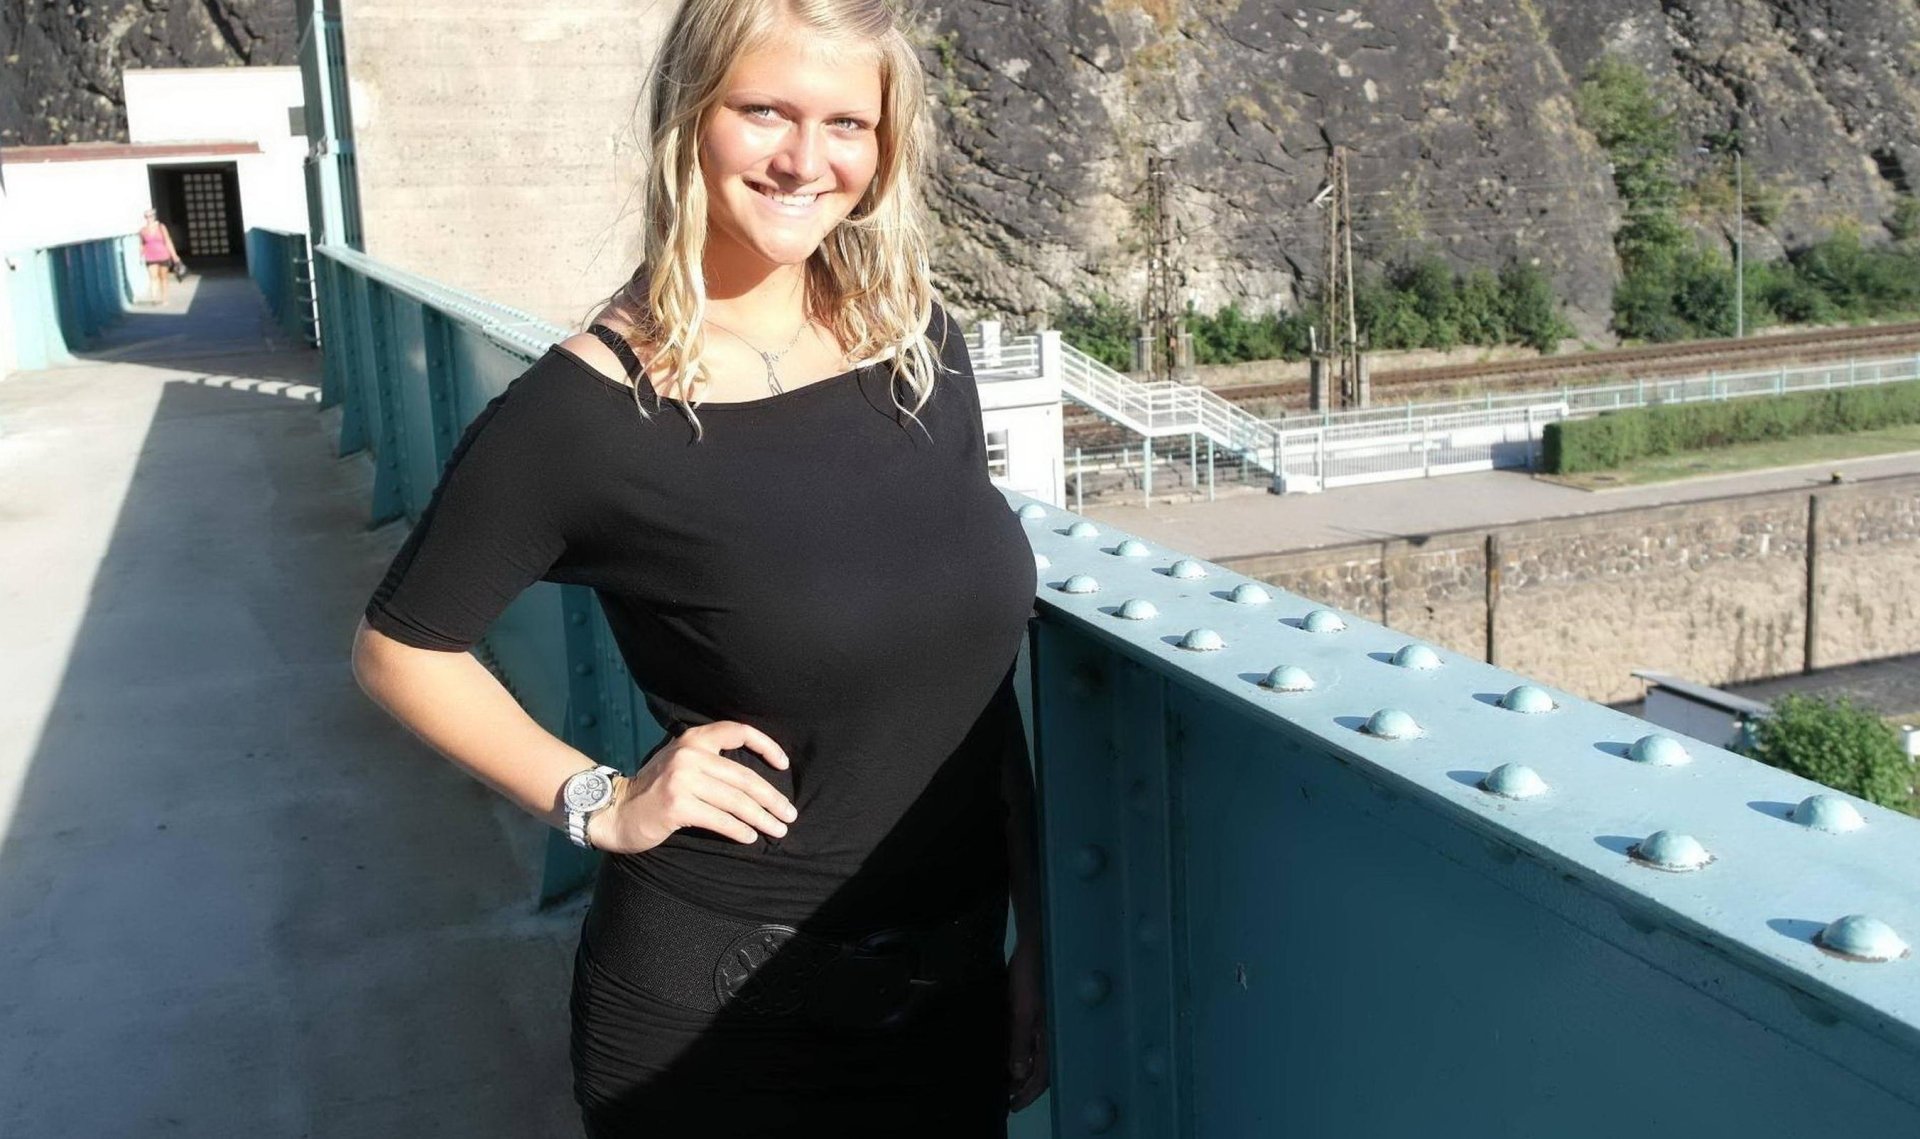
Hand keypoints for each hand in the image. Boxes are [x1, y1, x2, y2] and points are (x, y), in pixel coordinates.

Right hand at [585, 721, 795, 854]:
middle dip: (771, 798)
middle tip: (790, 814)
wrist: (614, 811)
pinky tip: (750, 837)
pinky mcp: (677, 805)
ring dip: (762, 818)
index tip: (784, 765)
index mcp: (693, 739)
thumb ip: (710, 763)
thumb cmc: (653, 791)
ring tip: (778, 830)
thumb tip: (755, 785)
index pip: (737, 731)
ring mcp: (682, 779)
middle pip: (743, 777)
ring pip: (736, 801)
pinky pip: (719, 819)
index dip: (766, 745)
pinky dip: (739, 830)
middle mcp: (688, 754)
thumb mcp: (679, 763)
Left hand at [1006, 937, 1048, 1111]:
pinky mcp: (1036, 1011)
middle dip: (1026, 1087)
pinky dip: (1023, 1052)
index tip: (1012, 1106)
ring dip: (1025, 1071)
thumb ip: (1020, 1042)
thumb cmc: (1030, 975)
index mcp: (1050, 1034)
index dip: (1027, 1093)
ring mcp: (1045, 1021)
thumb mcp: (1021, 1010)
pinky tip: (1012, 1053)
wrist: (1034, 942)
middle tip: (1008, 1099)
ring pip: (1038, 1055)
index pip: (1042, 1075)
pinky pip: (1032, 1040)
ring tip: (1007, 1081)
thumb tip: (1018, 1074)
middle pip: (1042, 1069)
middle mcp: (1051, 1031)